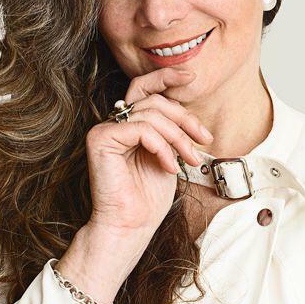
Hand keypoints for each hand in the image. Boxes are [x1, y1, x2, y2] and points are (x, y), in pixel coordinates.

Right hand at [85, 66, 213, 234]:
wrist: (130, 226)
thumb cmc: (148, 199)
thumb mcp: (169, 156)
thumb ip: (172, 131)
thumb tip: (189, 111)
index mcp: (129, 124)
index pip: (145, 88)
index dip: (167, 77)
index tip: (192, 78)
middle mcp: (114, 123)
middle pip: (155, 100)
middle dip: (185, 119)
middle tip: (204, 140)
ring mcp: (104, 129)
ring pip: (152, 114)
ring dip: (179, 138)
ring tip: (189, 161)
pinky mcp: (100, 139)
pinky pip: (142, 129)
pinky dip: (162, 147)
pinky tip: (169, 167)